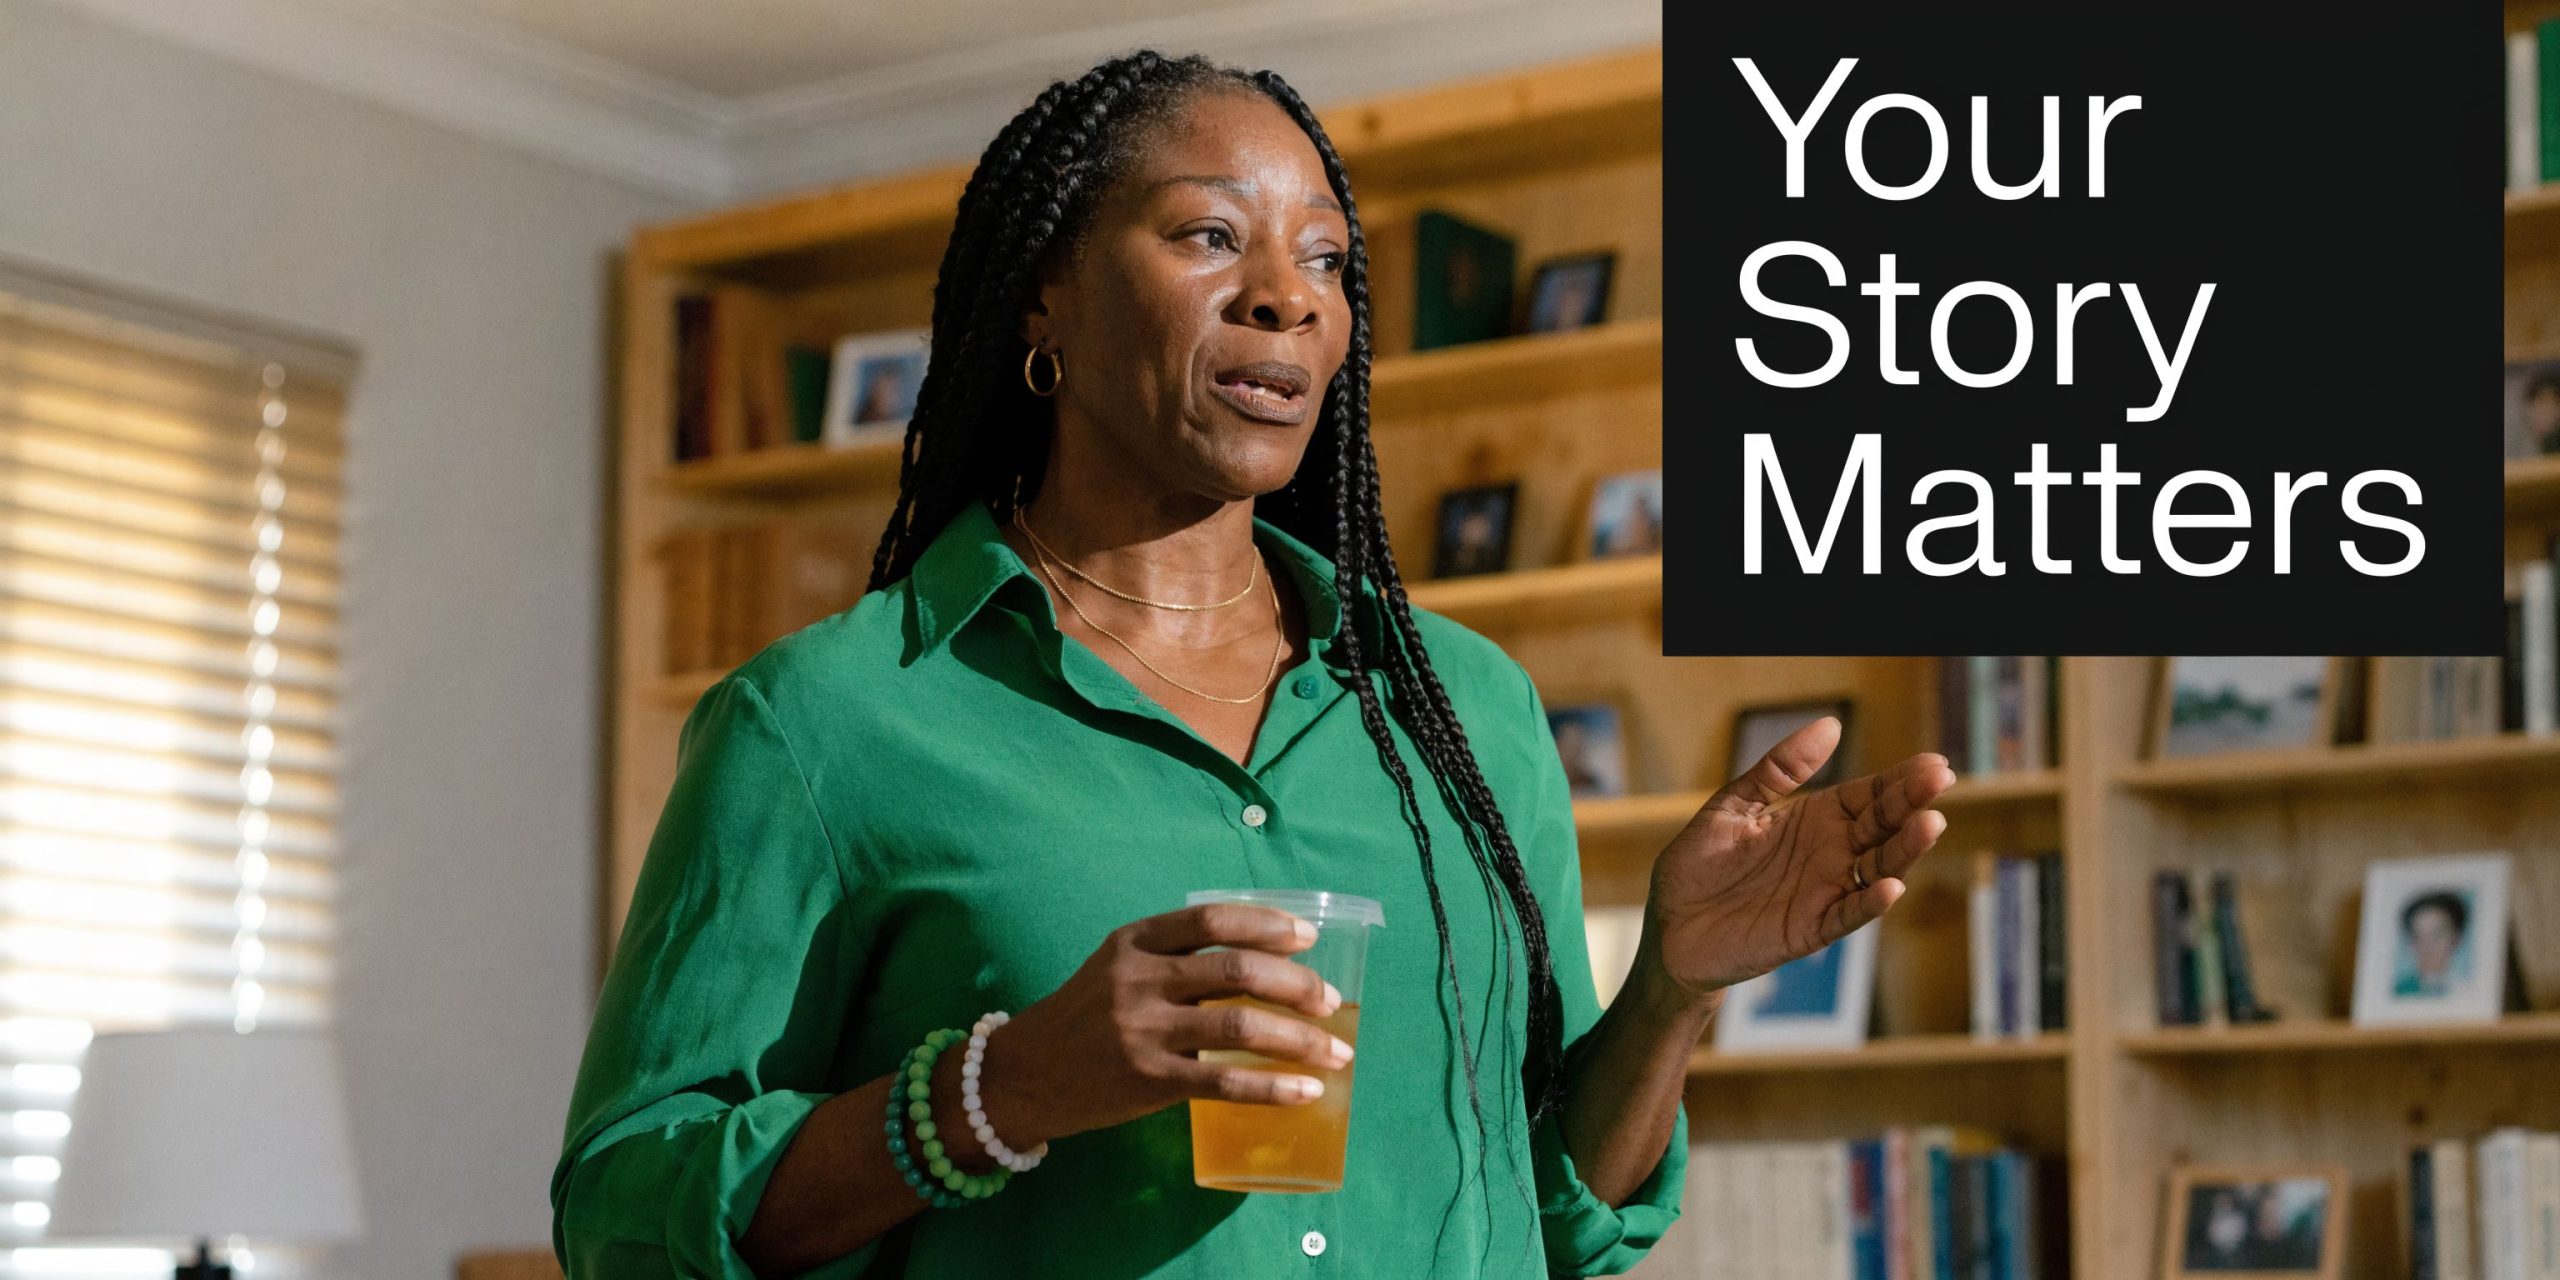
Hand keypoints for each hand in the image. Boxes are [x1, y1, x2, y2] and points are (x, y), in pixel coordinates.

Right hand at [969, 903, 1353, 1151]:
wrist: (1023, 1075)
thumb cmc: (1085, 1016)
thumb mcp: (1118, 966)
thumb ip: (1176, 958)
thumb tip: (1268, 964)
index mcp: (1135, 940)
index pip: (1212, 919)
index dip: (1267, 924)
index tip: (1309, 938)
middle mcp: (1138, 979)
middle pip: (1237, 969)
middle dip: (1297, 985)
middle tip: (1331, 1000)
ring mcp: (1142, 1030)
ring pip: (1239, 1024)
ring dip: (1299, 1038)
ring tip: (1335, 1051)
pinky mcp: (1147, 1080)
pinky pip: (1225, 1081)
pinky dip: (1273, 1086)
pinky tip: (1305, 1091)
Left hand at [1641, 717, 1951, 998]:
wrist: (1667, 927)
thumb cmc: (1698, 865)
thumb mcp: (1733, 806)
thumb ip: (1778, 770)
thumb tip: (1830, 725)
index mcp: (1814, 820)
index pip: (1868, 796)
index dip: (1899, 781)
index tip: (1933, 763)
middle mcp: (1829, 855)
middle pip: (1882, 826)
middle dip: (1912, 803)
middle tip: (1940, 779)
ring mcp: (1824, 892)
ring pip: (1878, 868)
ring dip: (1905, 849)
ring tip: (1930, 823)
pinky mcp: (1809, 929)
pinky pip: (1847, 915)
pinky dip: (1870, 903)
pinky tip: (1891, 885)